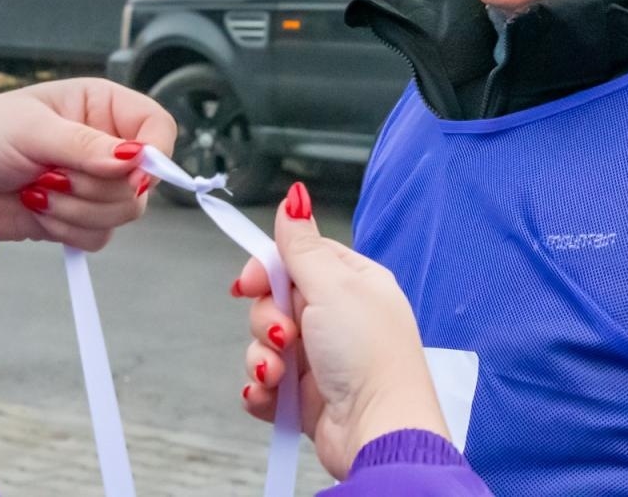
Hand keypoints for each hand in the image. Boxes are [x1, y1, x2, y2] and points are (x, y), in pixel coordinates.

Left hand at [0, 78, 174, 249]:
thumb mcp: (32, 129)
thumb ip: (85, 145)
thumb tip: (135, 159)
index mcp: (104, 108)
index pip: (158, 128)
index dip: (154, 154)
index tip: (130, 173)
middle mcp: (107, 145)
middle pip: (142, 181)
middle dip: (93, 188)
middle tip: (51, 175)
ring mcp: (94, 185)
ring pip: (123, 213)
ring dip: (75, 209)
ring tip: (36, 190)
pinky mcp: (78, 219)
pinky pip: (99, 236)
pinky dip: (66, 229)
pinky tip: (37, 208)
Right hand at [234, 183, 448, 479]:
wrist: (377, 431)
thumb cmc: (369, 355)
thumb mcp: (333, 286)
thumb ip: (303, 245)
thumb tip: (295, 196)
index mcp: (352, 283)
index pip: (297, 258)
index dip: (268, 270)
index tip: (250, 282)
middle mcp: (337, 317)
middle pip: (274, 301)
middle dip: (265, 320)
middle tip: (284, 335)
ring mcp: (320, 358)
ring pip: (264, 343)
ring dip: (262, 358)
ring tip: (279, 374)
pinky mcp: (305, 395)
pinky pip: (264, 382)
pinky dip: (262, 390)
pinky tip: (271, 395)